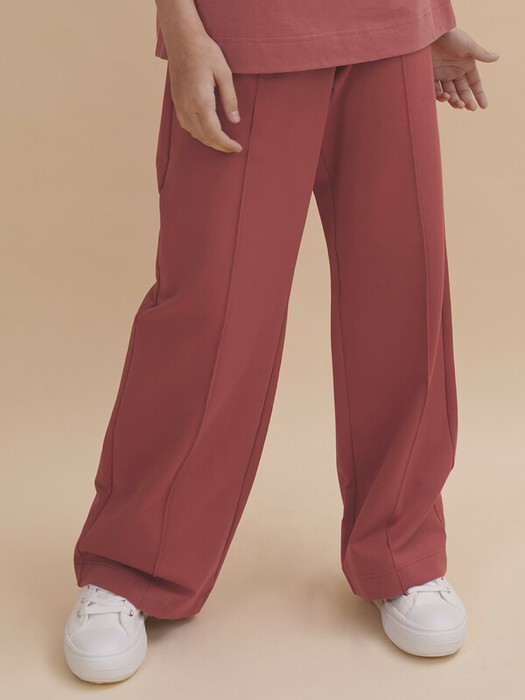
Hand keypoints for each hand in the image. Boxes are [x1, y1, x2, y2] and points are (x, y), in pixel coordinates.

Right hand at [166, 29, 242, 152]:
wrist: (182, 38)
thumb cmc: (205, 52)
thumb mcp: (224, 73)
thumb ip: (230, 99)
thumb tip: (235, 121)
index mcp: (201, 101)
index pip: (214, 133)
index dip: (226, 144)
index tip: (237, 148)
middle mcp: (188, 106)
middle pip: (204, 136)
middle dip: (219, 146)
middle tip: (232, 148)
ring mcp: (180, 104)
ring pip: (194, 133)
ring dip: (208, 141)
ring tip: (222, 143)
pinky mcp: (176, 101)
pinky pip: (186, 125)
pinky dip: (197, 133)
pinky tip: (206, 132)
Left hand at [431, 28, 499, 109]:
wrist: (430, 35)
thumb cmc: (451, 38)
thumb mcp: (468, 46)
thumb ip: (481, 55)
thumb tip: (497, 57)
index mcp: (466, 65)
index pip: (474, 83)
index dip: (479, 95)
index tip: (484, 106)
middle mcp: (455, 72)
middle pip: (462, 91)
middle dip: (467, 101)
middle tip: (470, 108)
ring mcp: (442, 75)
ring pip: (450, 94)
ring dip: (455, 101)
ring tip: (459, 104)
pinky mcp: (430, 77)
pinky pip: (436, 91)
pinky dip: (441, 96)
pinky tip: (446, 96)